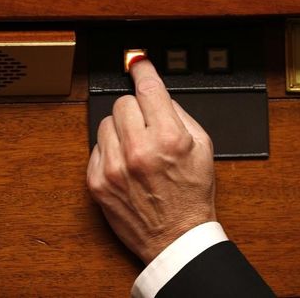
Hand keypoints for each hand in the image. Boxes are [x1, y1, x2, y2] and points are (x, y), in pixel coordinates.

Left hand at [86, 59, 216, 263]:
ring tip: (137, 150)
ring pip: (106, 122)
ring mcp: (114, 167)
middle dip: (136, 111)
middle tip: (147, 127)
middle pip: (123, 103)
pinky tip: (126, 165)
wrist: (175, 236)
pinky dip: (110, 150)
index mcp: (169, 139)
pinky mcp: (97, 182)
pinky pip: (96, 146)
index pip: (149, 89)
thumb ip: (179, 115)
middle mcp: (139, 151)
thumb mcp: (202, 148)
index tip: (137, 63)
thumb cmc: (191, 195)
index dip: (143, 71)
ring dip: (121, 130)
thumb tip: (157, 94)